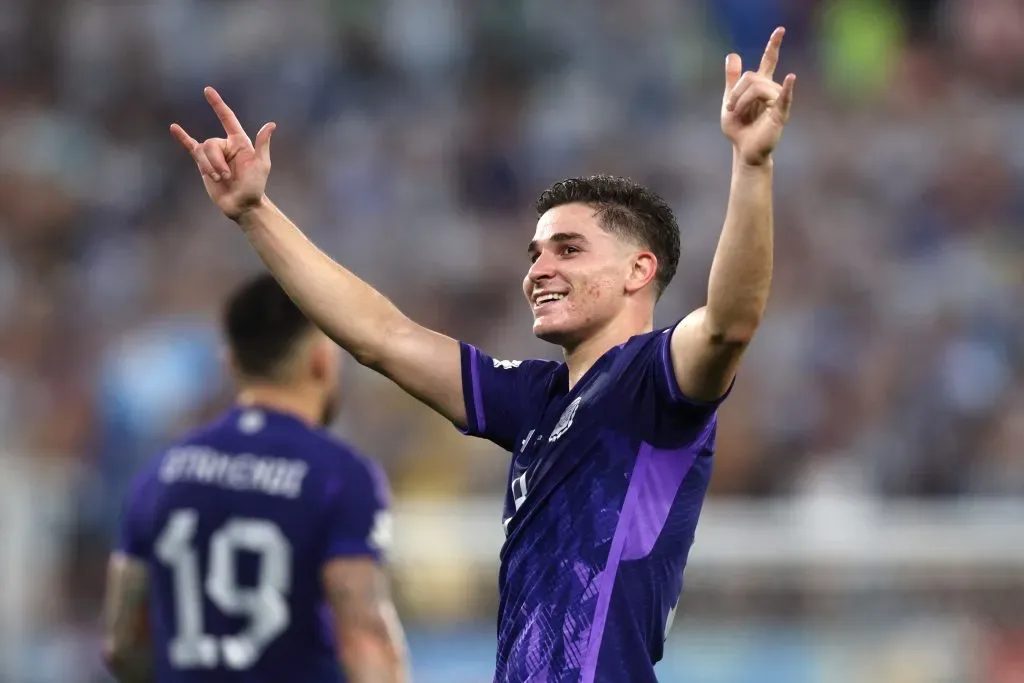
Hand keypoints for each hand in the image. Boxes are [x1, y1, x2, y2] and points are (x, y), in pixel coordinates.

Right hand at [170, 87, 275, 220]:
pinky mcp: (204, 163)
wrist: (241, 204)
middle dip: (216, 162)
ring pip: (201, 152)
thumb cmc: (254, 186)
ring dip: (209, 168)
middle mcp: (226, 145)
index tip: (207, 90)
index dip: (217, 104)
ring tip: (220, 179)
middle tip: (227, 177)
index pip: (227, 118)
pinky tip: (174, 128)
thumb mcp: (261, 165)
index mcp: (240, 142)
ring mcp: (214, 154)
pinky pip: (191, 147)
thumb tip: (271, 125)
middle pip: (211, 144)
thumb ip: (263, 144)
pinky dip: (182, 138)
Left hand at [721, 28, 796, 166]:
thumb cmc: (739, 128)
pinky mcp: (780, 114)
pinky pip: (783, 98)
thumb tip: (732, 54)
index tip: (780, 29)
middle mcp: (772, 90)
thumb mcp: (729, 101)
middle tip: (730, 109)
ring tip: (738, 114)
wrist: (743, 150)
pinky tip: (791, 78)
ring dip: (741, 102)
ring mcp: (777, 101)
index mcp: (761, 86)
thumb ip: (732, 79)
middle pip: (752, 76)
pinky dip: (787, 88)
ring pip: (757, 87)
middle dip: (736, 92)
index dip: (774, 45)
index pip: (769, 61)